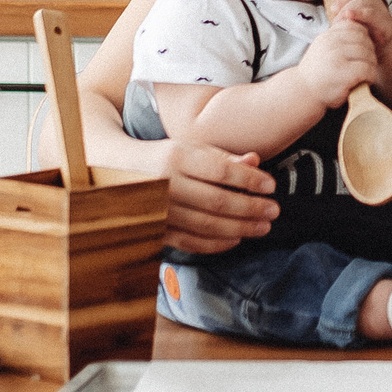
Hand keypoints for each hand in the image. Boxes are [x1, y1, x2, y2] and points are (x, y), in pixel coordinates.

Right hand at [156, 141, 277, 254]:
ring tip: (262, 226)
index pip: (220, 171)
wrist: (118, 173)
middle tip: (273, 210)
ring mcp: (158, 211)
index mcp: (176, 157)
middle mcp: (165, 185)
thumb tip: (255, 161)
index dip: (249, 180)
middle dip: (250, 208)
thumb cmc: (164, 158)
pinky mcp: (155, 230)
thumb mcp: (190, 147)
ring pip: (205, 225)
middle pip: (216, 201)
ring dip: (239, 228)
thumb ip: (223, 157)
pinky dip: (215, 244)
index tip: (270, 185)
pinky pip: (189, 242)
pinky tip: (236, 239)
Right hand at [293, 20, 381, 112]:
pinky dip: (370, 76)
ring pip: (368, 54)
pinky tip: (364, 81)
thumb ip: (338, 39)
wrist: (303, 94)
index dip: (363, 38)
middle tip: (366, 64)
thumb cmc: (318, 74)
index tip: (360, 51)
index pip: (354, 26)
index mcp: (327, 36)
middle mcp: (331, 43)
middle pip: (364, 39)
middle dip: (369, 52)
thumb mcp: (323, 50)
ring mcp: (337, 57)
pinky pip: (367, 69)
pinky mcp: (344, 73)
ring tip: (365, 73)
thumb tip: (364, 28)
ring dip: (371, 64)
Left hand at [330, 0, 391, 55]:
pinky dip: (358, 13)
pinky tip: (349, 17)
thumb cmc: (365, 34)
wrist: (384, 49)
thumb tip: (326, 6)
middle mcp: (375, 2)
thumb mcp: (351, 18)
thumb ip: (342, 9)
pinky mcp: (384, 23)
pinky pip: (371, 13)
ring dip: (348, 7)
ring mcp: (381, 12)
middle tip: (334, 9)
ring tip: (339, 19)